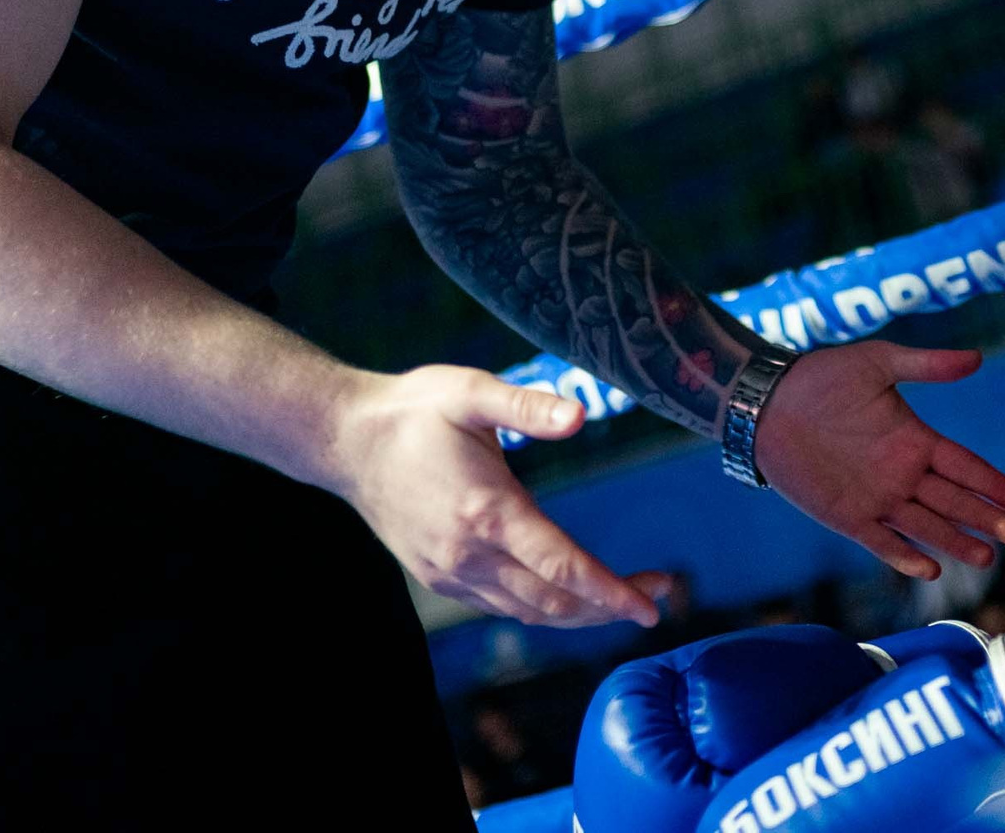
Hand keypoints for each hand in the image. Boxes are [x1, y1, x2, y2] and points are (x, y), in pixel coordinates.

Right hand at [325, 365, 667, 627]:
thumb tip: (581, 415)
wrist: (346, 441)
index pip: (562, 566)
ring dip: (580, 613)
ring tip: (622, 598)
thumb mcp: (471, 392)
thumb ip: (527, 406)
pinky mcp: (439, 576)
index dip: (612, 590)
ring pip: (528, 612)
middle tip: (658, 591)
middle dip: (610, 604)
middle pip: (554, 602)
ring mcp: (452, 572)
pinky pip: (501, 607)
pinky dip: (541, 608)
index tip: (653, 603)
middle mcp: (469, 554)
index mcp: (487, 511)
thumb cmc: (413, 411)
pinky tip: (565, 595)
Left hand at [755, 344, 1004, 577]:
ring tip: (986, 558)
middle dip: (984, 518)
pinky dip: (904, 556)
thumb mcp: (877, 362)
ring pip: (926, 526)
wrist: (767, 403)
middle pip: (953, 501)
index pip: (965, 466)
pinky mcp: (847, 517)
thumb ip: (927, 365)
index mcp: (915, 438)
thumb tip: (978, 358)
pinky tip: (929, 568)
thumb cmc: (822, 376)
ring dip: (955, 542)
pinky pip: (881, 541)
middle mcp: (902, 473)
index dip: (993, 484)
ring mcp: (876, 498)